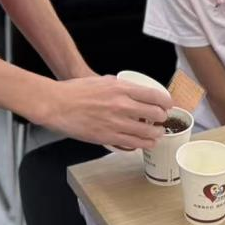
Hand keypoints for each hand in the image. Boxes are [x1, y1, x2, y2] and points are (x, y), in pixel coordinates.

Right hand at [38, 77, 171, 149]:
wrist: (57, 105)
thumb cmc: (76, 91)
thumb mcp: (104, 81)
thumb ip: (121, 87)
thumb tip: (134, 92)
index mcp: (122, 89)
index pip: (155, 95)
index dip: (166, 102)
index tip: (168, 105)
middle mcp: (122, 106)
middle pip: (155, 115)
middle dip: (162, 119)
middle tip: (162, 120)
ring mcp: (116, 123)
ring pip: (147, 133)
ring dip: (155, 134)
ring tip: (156, 134)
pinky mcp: (108, 137)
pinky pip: (132, 144)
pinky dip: (141, 144)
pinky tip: (143, 143)